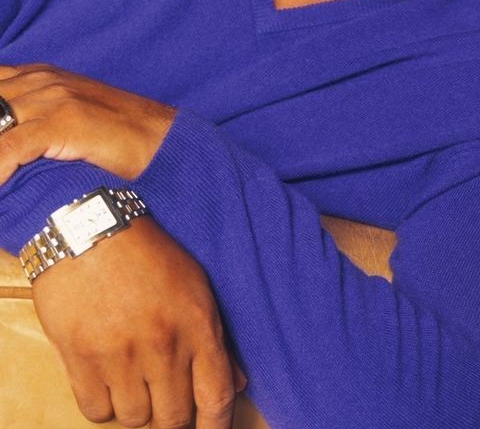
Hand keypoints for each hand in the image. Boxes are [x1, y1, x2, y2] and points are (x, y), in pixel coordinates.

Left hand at [0, 63, 175, 180]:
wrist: (164, 140)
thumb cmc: (116, 138)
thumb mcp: (66, 119)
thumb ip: (31, 122)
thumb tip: (6, 148)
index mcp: (37, 76)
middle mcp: (39, 81)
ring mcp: (53, 98)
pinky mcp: (65, 121)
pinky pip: (9, 147)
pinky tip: (0, 185)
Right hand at [32, 215, 245, 428]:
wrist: (91, 230)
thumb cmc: (148, 254)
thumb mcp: (194, 285)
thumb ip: (214, 338)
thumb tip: (238, 385)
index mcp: (197, 324)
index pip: (217, 397)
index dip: (217, 428)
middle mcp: (163, 345)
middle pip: (174, 419)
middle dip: (173, 420)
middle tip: (166, 407)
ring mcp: (121, 355)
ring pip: (134, 420)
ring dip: (137, 410)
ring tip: (135, 382)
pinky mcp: (81, 359)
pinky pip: (96, 412)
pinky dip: (104, 404)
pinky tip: (108, 379)